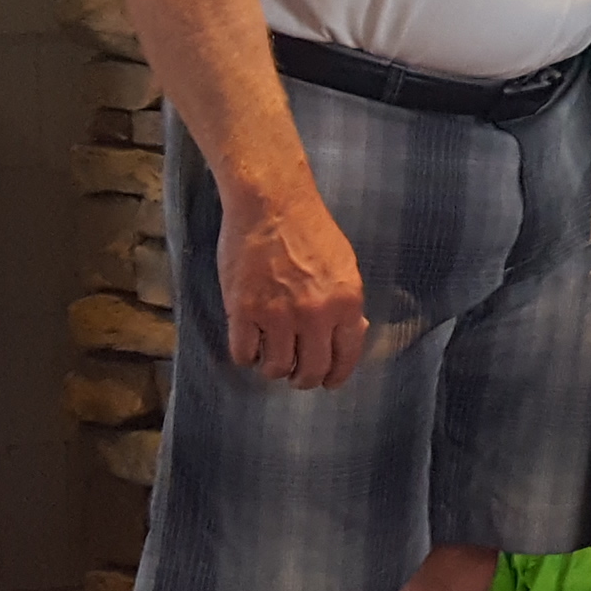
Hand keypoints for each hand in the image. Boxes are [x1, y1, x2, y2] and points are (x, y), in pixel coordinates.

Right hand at [219, 183, 367, 389]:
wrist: (273, 207)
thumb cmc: (311, 232)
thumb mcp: (345, 267)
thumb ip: (345, 304)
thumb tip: (347, 334)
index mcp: (346, 303)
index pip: (345, 357)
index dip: (335, 376)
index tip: (327, 383)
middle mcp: (315, 315)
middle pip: (309, 370)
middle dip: (303, 379)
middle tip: (296, 375)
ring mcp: (277, 315)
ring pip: (275, 368)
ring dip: (273, 368)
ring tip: (271, 357)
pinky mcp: (243, 311)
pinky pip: (244, 354)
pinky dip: (246, 356)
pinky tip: (249, 344)